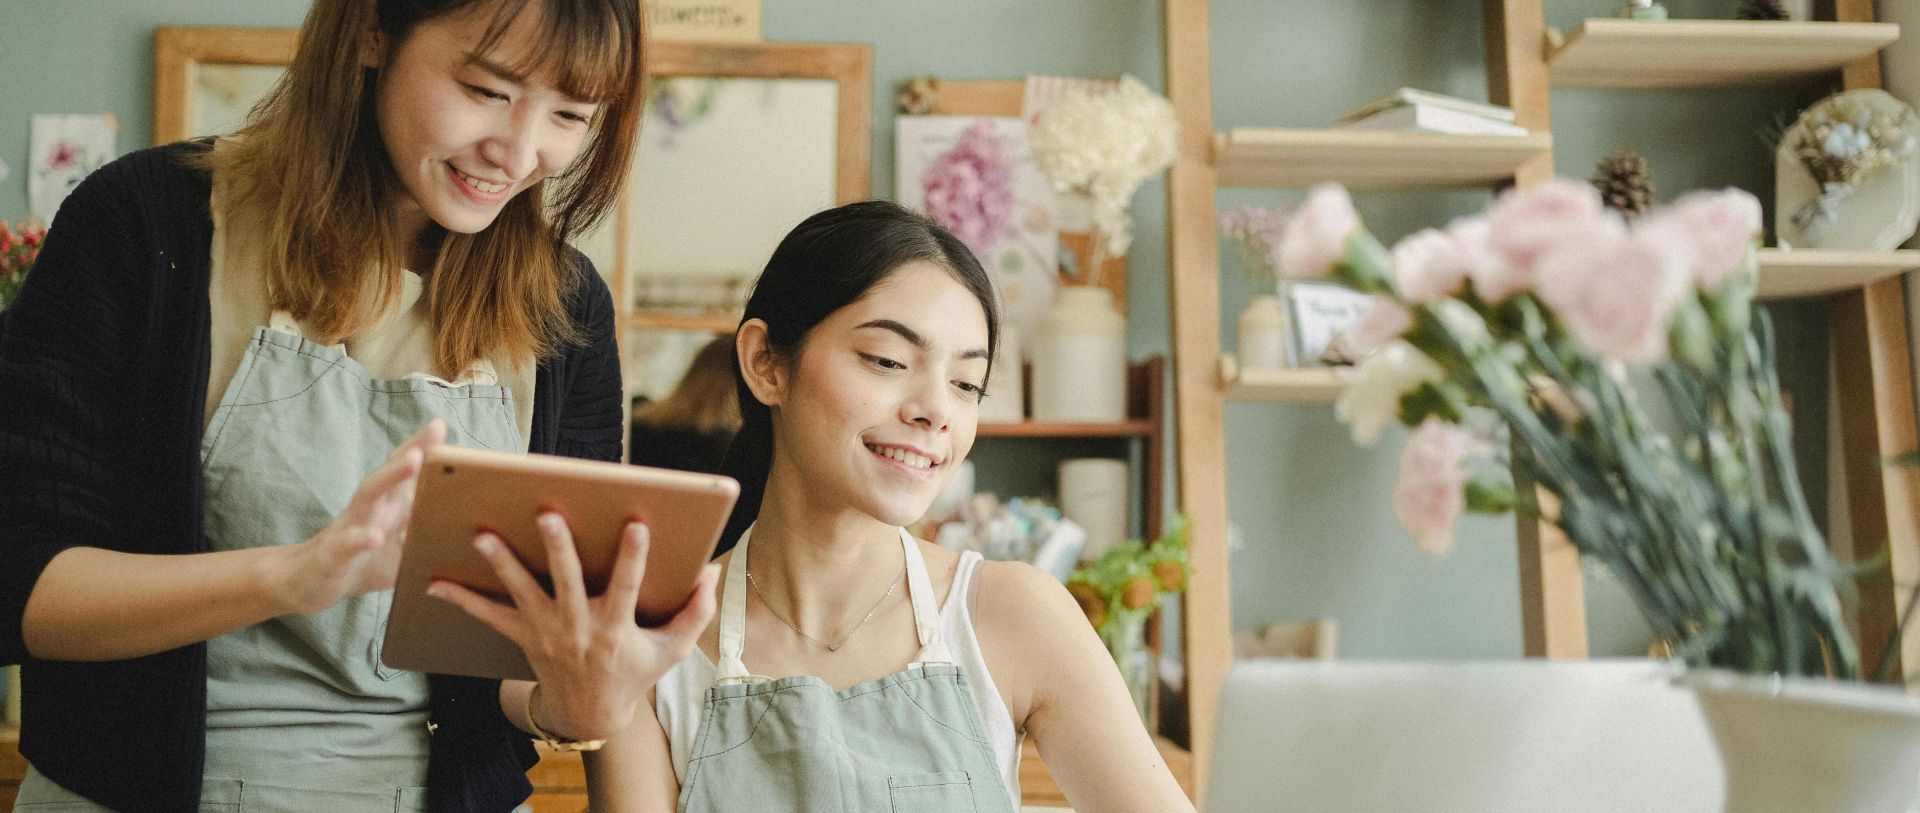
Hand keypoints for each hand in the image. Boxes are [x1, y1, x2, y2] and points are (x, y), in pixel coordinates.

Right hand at [269, 420, 446, 615]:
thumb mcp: (402, 549)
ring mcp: (348, 527)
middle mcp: (369, 509)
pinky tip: (374, 536)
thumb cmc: (363, 561)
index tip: (441, 425)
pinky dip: (359, 539)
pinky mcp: (333, 554)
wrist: (311, 583)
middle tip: (435, 430)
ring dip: (390, 476)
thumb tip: (466, 528)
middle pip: (390, 471)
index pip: (405, 471)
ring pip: (368, 495)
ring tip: (413, 460)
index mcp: (387, 506)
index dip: (423, 448)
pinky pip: (346, 544)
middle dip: (413, 449)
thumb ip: (427, 533)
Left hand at [428, 513, 718, 741]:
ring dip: (502, 563)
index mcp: (615, 629)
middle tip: (547, 514)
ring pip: (521, 593)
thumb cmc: (633, 671)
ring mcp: (545, 632)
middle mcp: (577, 628)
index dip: (632, 557)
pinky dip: (461, 600)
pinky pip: (488, 617)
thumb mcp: (672, 650)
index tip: (636, 524)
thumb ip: (694, 613)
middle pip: (565, 582)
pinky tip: (434, 582)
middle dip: (556, 547)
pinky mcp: (522, 636)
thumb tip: (710, 572)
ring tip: (483, 535)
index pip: (626, 588)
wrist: (589, 712)